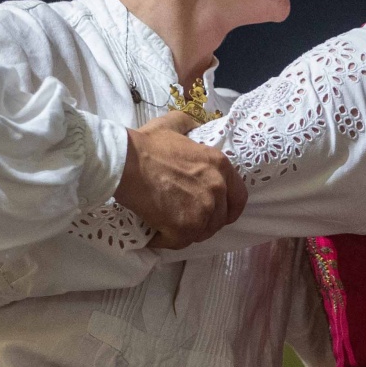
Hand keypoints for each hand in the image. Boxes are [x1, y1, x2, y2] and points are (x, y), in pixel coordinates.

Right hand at [118, 117, 245, 248]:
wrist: (126, 162)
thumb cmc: (147, 144)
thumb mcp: (173, 124)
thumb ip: (188, 124)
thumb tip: (192, 124)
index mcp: (220, 165)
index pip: (239, 197)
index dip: (229, 208)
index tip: (218, 212)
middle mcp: (217, 188)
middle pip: (219, 218)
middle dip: (204, 221)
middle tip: (183, 217)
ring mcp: (202, 210)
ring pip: (201, 232)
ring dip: (186, 232)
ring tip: (169, 225)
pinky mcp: (184, 228)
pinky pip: (179, 242)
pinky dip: (166, 240)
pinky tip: (155, 233)